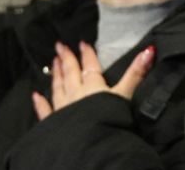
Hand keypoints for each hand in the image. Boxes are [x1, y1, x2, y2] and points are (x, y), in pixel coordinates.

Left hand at [32, 42, 154, 120]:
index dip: (87, 54)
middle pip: (71, 73)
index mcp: (93, 86)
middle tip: (59, 45)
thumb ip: (135, 74)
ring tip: (52, 62)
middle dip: (67, 59)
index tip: (82, 43)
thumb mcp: (125, 95)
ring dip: (56, 74)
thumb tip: (149, 50)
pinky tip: (35, 95)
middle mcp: (76, 93)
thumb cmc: (109, 118)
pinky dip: (40, 102)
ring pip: (58, 87)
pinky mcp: (53, 122)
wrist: (89, 142)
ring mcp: (62, 108)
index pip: (90, 66)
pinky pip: (45, 110)